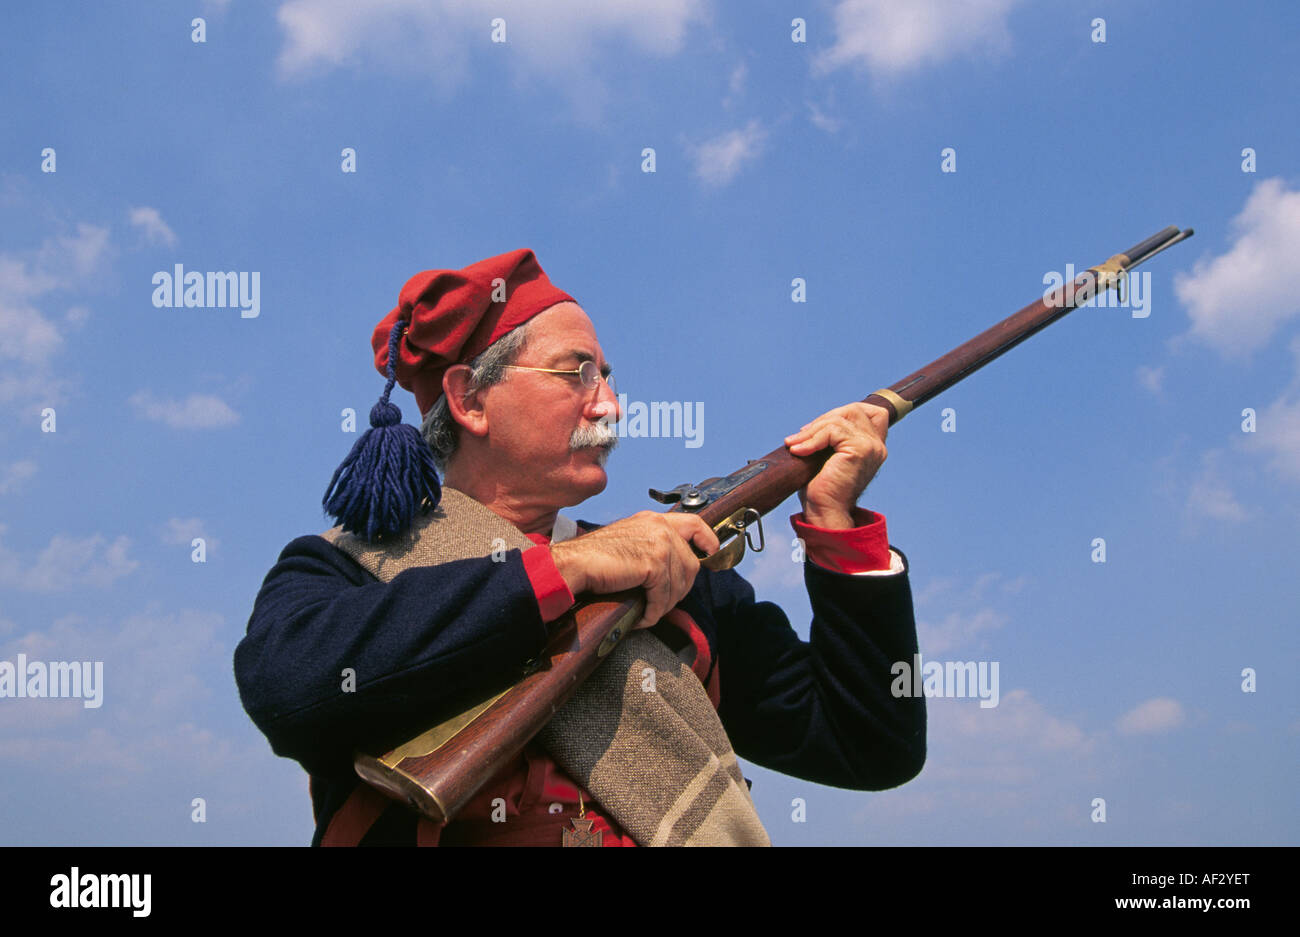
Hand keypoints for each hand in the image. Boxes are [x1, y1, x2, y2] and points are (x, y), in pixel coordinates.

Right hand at [549, 511, 720, 629]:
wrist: (575, 563)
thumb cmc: (595, 558)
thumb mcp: (629, 541)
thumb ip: (652, 546)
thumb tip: (673, 571)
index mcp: (653, 520)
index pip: (694, 523)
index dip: (707, 540)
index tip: (711, 555)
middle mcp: (659, 527)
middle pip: (691, 563)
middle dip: (680, 590)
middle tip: (661, 604)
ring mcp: (659, 543)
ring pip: (679, 584)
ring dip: (664, 605)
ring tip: (648, 613)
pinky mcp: (654, 562)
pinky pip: (664, 596)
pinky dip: (654, 612)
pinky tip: (643, 618)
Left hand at [784, 403, 889, 527]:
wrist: (825, 512)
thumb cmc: (822, 489)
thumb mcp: (827, 457)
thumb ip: (830, 438)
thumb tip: (811, 425)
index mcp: (873, 446)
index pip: (871, 411)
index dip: (843, 412)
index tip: (817, 428)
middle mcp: (877, 445)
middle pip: (853, 409)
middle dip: (824, 418)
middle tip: (802, 436)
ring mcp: (871, 446)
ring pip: (839, 419)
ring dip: (812, 430)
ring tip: (795, 445)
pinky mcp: (860, 449)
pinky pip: (832, 430)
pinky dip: (812, 439)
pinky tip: (798, 451)